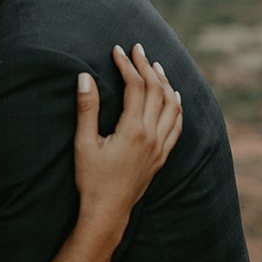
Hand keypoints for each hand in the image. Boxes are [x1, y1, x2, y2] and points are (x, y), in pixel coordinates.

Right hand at [73, 43, 181, 232]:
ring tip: (156, 66)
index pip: (136, 87)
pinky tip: (174, 96)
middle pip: (157, 91)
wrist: (108, 212)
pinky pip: (178, 125)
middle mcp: (152, 136)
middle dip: (147, 66)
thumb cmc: (91, 179)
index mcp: (133, 130)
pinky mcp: (162, 156)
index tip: (117, 50)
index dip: (127, 65)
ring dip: (165, 82)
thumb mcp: (83, 143)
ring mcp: (160, 147)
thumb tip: (84, 77)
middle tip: (137, 49)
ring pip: (173, 106)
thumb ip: (87, 109)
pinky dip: (177, 105)